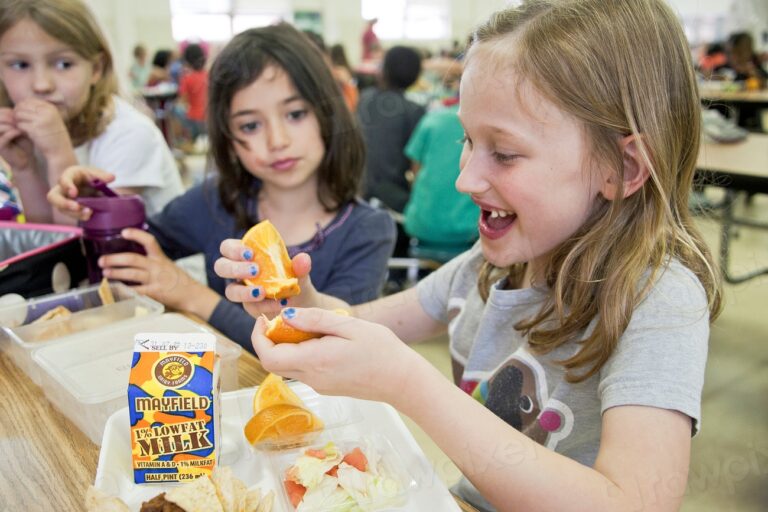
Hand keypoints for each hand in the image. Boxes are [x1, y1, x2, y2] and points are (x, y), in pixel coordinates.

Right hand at [0, 107, 33, 170]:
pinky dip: (12, 132)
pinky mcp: (0, 147)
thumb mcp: (23, 128)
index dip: (10, 111)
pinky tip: (20, 132)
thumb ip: (21, 119)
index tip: (23, 112)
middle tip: (21, 117)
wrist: (27, 159)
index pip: (1, 112)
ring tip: (21, 124)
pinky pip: (3, 137)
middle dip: (9, 116)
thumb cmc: (26, 142)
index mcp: (0, 125)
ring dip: (11, 124)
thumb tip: (25, 106)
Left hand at [13, 98, 72, 159]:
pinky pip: (20, 125)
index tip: (22, 114)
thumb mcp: (52, 119)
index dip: (22, 106)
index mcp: (51, 108)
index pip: (30, 101)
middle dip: (18, 112)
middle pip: (23, 106)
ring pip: (19, 114)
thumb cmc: (55, 135)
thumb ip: (41, 110)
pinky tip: (25, 132)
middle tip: (19, 120)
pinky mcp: (35, 130)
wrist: (61, 150)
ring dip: (18, 120)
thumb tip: (22, 104)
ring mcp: (40, 120)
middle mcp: (46, 112)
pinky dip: (20, 129)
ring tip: (22, 126)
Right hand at [47, 166, 116, 220]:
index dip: (67, 186)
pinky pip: (71, 215)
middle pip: (53, 198)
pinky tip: (89, 216)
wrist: (87, 183)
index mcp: (68, 176)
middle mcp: (62, 189)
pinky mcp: (70, 210)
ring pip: (62, 209)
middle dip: (63, 203)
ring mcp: (64, 201)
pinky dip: (80, 216)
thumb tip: (111, 177)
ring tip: (88, 213)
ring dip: (75, 213)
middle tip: (76, 207)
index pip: (63, 180)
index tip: (74, 193)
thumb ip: (102, 175)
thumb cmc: (89, 176)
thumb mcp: (95, 173)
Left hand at [99, 228, 204, 310]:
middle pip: (133, 258)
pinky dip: (125, 290)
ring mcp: (156, 279)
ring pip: (132, 274)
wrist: (192, 294)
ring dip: (116, 273)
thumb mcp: (167, 265)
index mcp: (160, 258)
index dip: (136, 235)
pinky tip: (116, 290)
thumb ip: (152, 262)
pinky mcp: (155, 292)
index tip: (123, 232)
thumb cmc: (178, 280)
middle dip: (115, 259)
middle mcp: (157, 266)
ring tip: (105, 273)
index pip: (149, 241)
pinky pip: (137, 291)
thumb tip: (131, 260)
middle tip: (102, 261)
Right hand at [214, 238, 317, 317]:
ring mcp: (241, 290)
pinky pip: (249, 306)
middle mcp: (239, 271)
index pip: (227, 247)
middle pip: (220, 267)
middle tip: (255, 271)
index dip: (233, 249)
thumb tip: (303, 259)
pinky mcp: (249, 306)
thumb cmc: (295, 278)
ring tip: (262, 292)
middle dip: (235, 268)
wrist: (303, 301)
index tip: (250, 253)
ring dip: (243, 291)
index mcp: (246, 254)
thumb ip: (300, 265)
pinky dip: (264, 305)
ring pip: (229, 291)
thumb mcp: (300, 271)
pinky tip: (279, 303)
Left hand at [252, 307, 421, 404]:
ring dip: (289, 345)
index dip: (258, 337)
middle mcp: (312, 377)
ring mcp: (320, 385)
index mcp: (314, 361)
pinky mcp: (328, 386)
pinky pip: (305, 369)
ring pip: (289, 366)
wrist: (403, 381)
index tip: (264, 319)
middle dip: (271, 339)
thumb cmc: (382, 351)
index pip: (268, 356)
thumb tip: (285, 316)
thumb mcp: (349, 326)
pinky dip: (303, 353)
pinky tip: (324, 339)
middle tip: (285, 318)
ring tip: (310, 325)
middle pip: (274, 362)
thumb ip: (315, 319)